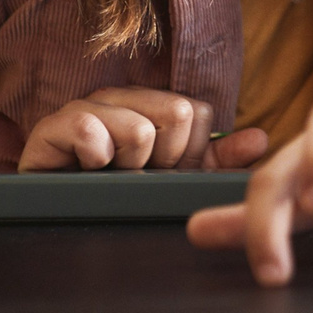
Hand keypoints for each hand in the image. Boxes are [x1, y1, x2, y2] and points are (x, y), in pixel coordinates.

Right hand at [17, 85, 270, 172]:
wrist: (58, 213)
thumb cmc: (117, 194)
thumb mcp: (175, 181)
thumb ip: (217, 161)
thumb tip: (260, 140)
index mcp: (151, 105)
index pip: (198, 113)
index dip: (188, 154)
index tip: (164, 170)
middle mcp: (122, 98)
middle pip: (178, 114)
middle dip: (163, 160)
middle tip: (136, 173)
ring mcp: (86, 108)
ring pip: (139, 129)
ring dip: (128, 165)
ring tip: (108, 173)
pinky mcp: (52, 126)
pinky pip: (90, 131)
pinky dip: (93, 159)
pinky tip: (85, 168)